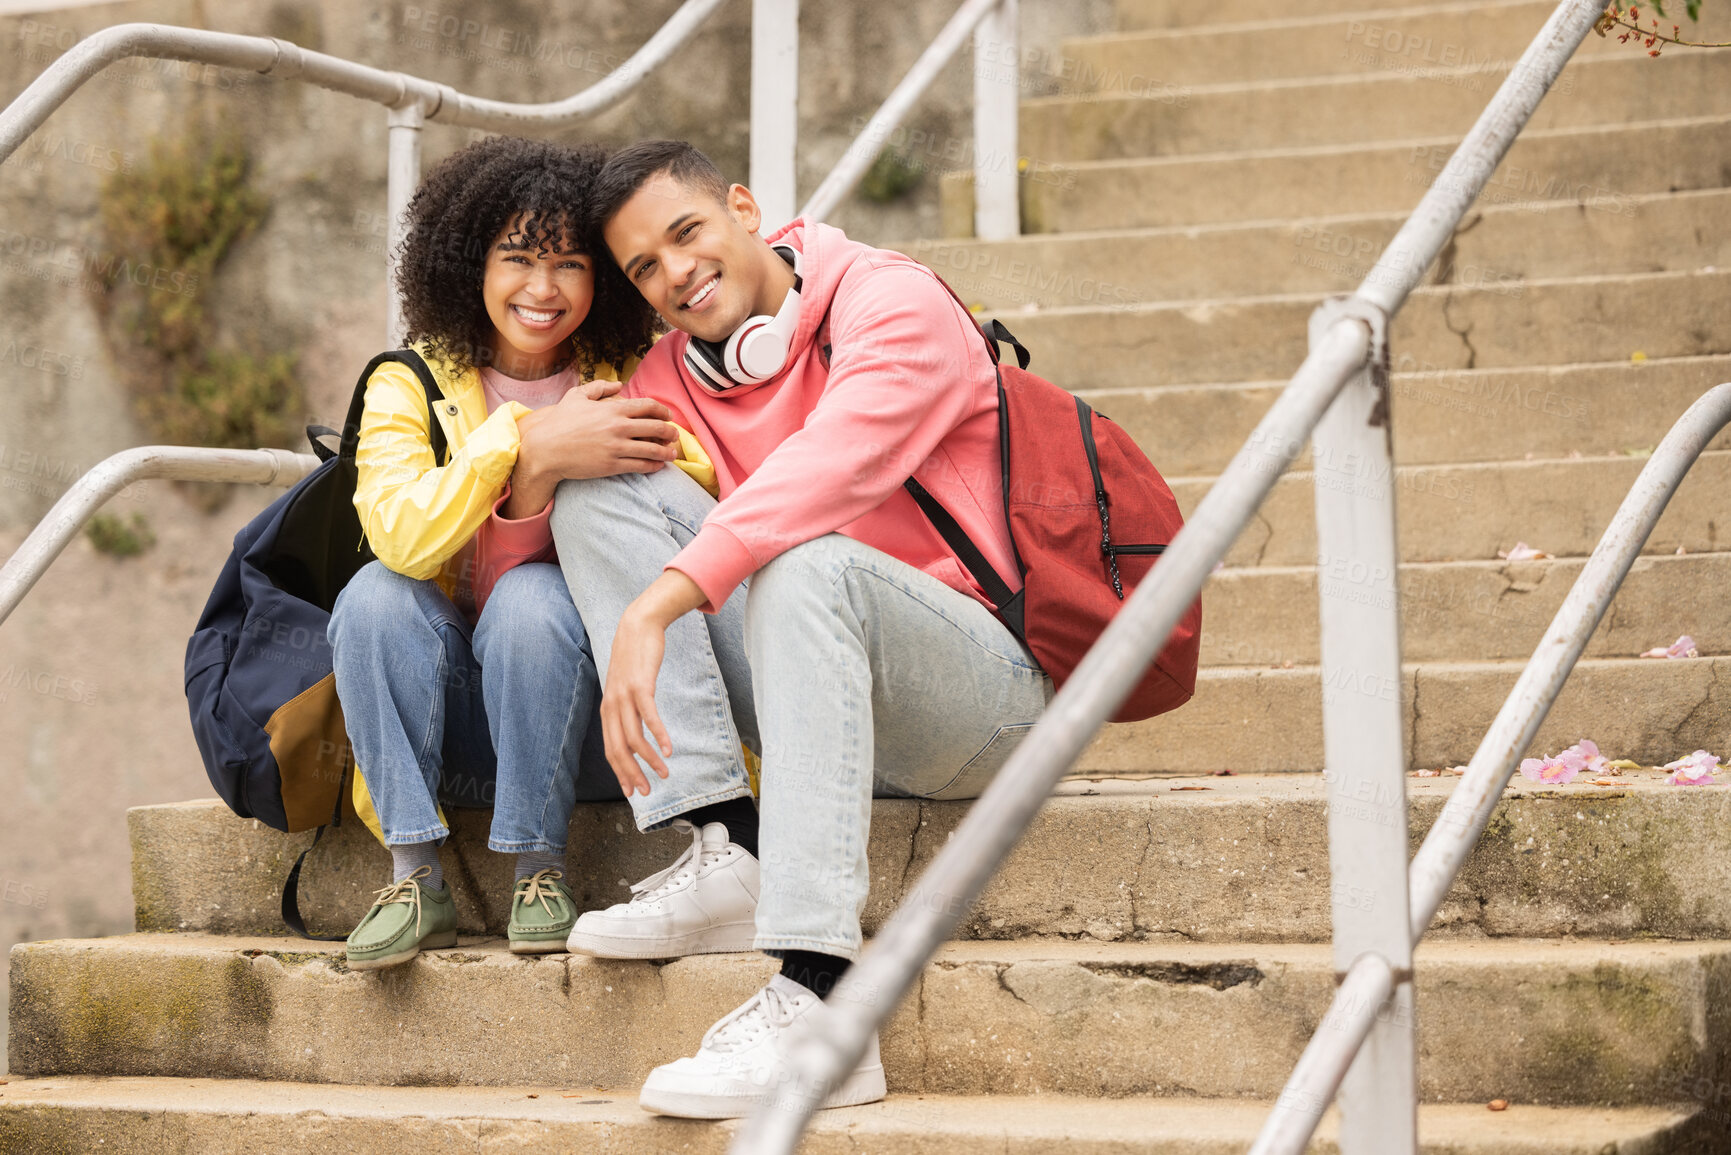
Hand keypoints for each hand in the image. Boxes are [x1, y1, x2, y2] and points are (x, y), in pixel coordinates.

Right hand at [505, 385, 679, 517]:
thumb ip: (599, 387)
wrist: (545, 450)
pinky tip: (658, 465)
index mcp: (613, 409)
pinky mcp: (612, 465)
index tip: (668, 416)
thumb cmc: (559, 422)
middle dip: (671, 432)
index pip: (649, 407)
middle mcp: (618, 427)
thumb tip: (619, 384)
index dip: (663, 411)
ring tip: (672, 453)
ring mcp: (616, 447)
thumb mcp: (576, 396)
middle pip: (657, 428)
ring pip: (653, 450)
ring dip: (667, 452)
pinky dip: (654, 465)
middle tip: (675, 435)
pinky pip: (641, 466)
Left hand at [600, 571, 706, 795]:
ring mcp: (624, 696)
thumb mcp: (627, 689)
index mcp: (608, 711)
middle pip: (619, 749)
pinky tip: (668, 749)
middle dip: (632, 774)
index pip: (611, 750)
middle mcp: (612, 706)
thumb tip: (636, 734)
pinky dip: (658, 735)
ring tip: (664, 772)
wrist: (636, 626)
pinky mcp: (640, 686)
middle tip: (646, 792)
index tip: (632, 790)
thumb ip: (628, 711)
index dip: (621, 772)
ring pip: (633, 738)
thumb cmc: (635, 660)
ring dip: (649, 759)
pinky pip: (649, 717)